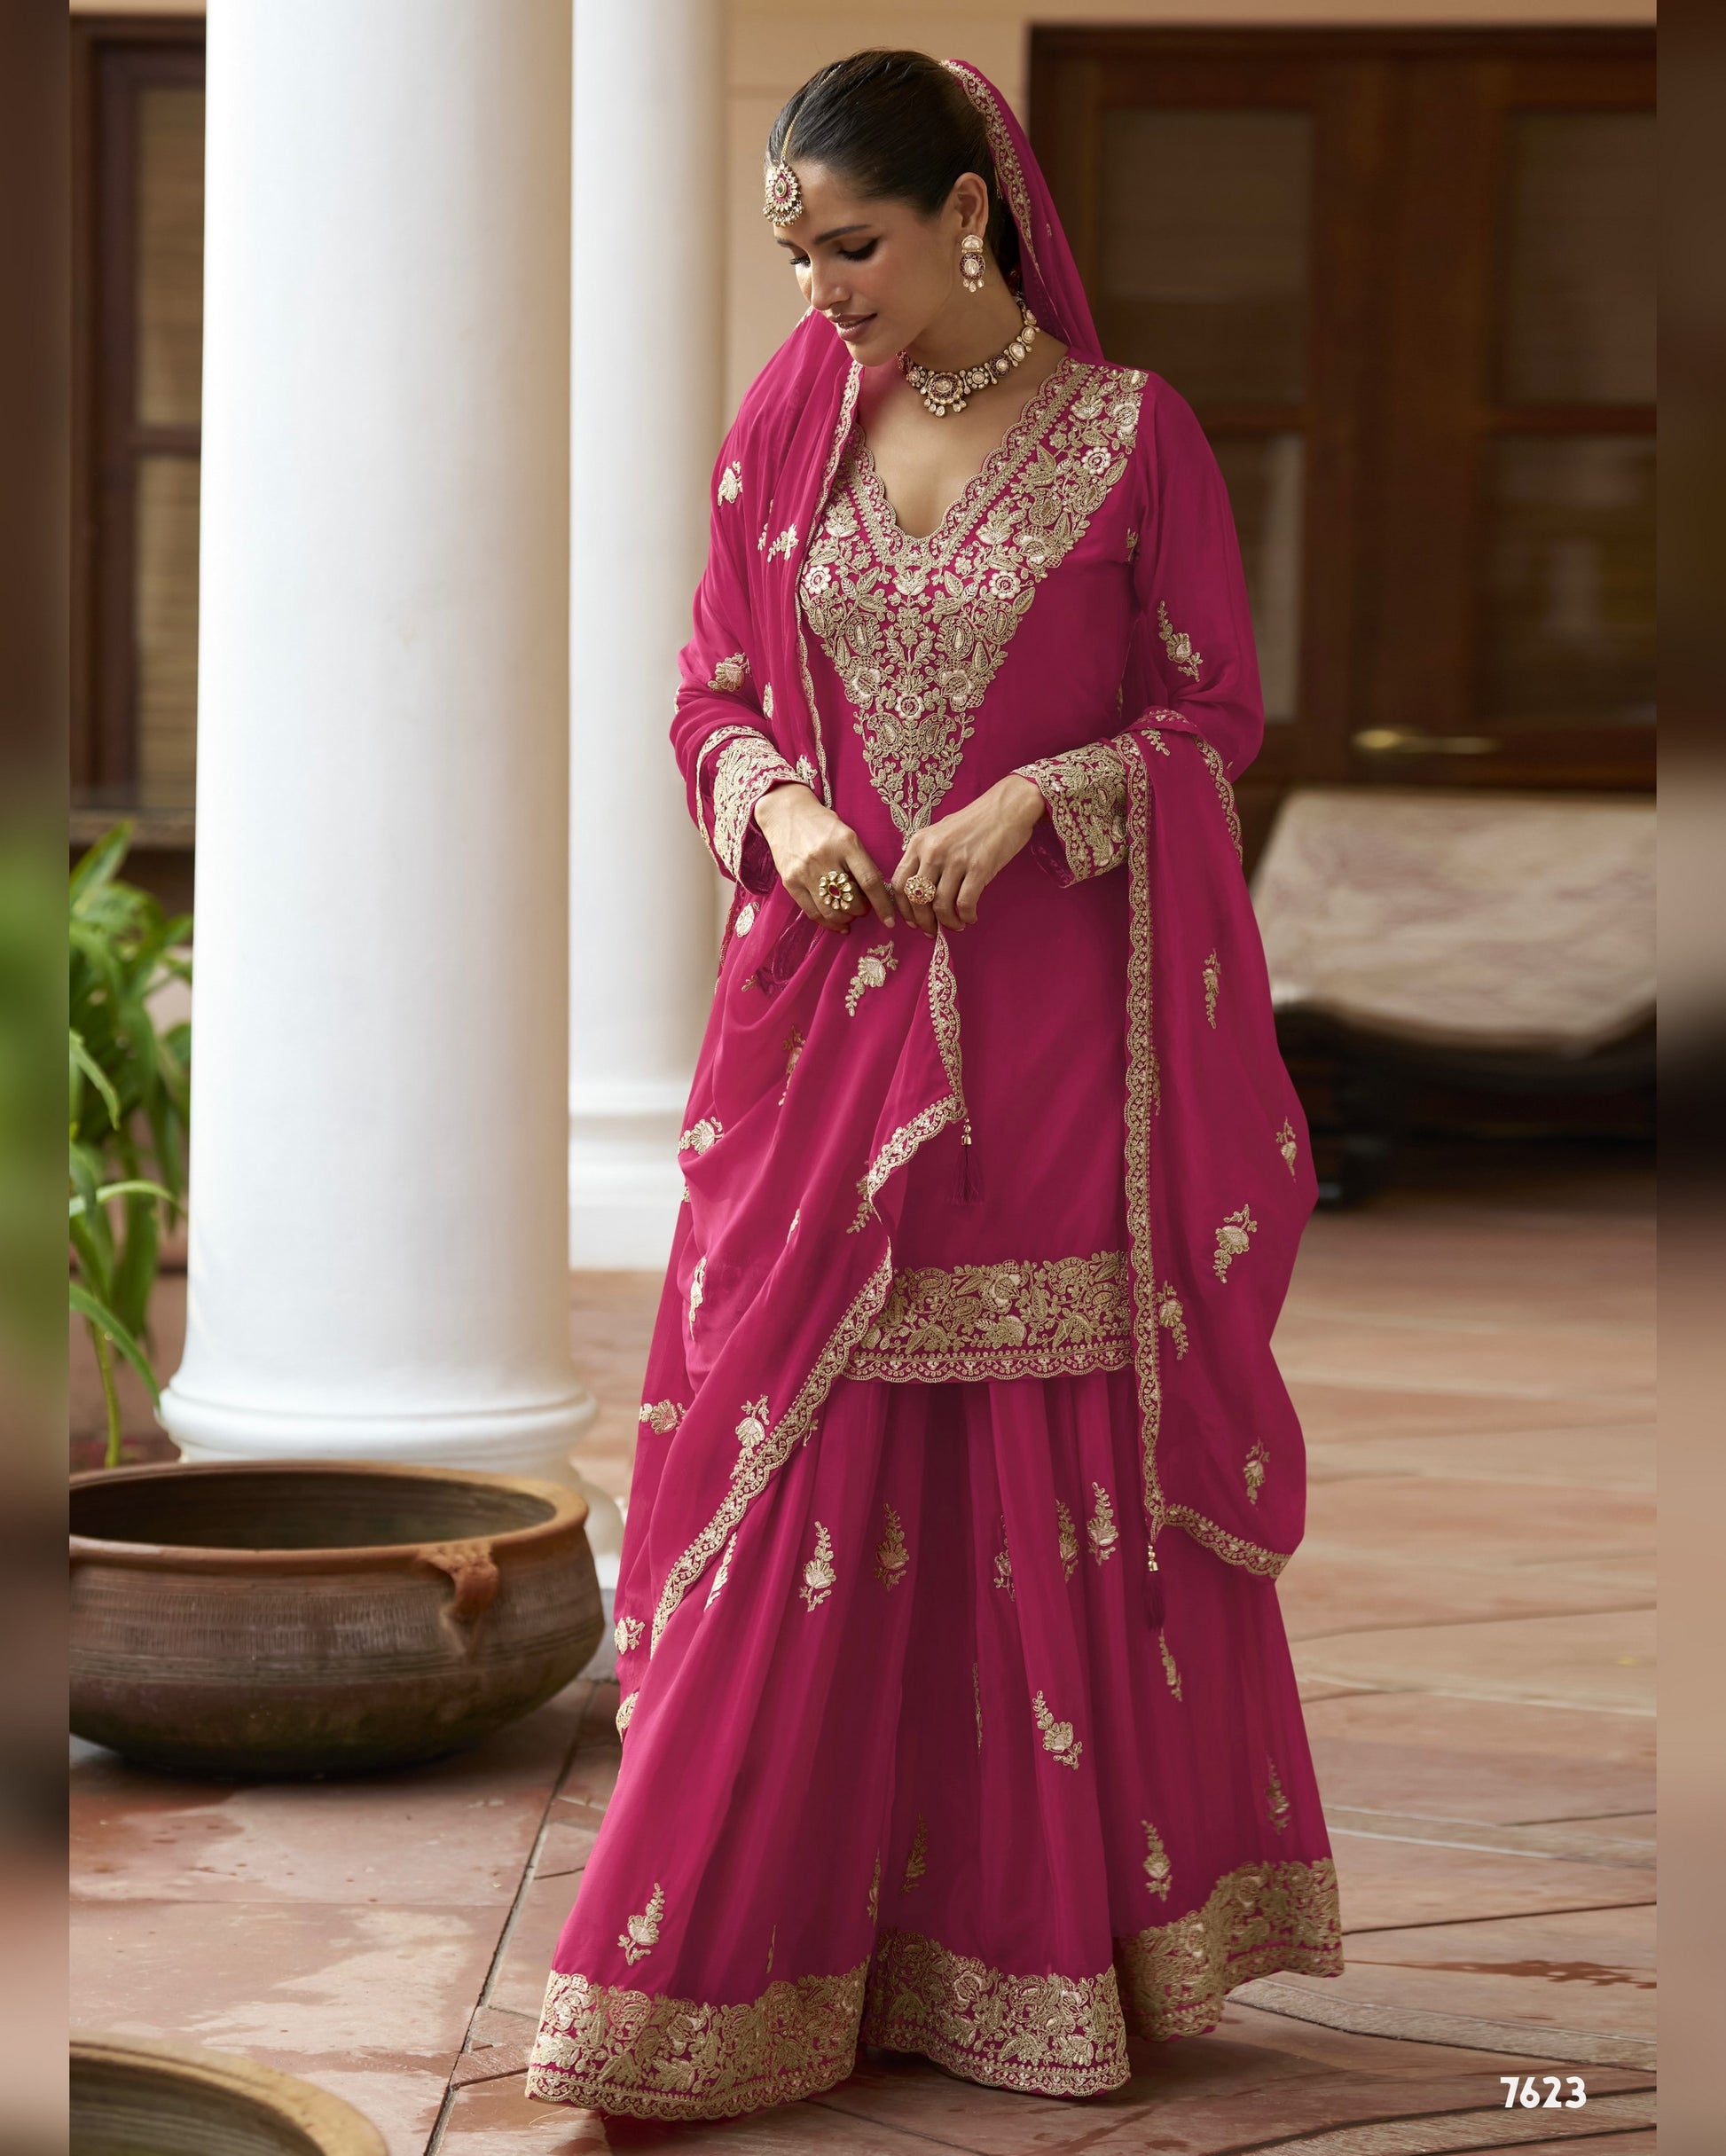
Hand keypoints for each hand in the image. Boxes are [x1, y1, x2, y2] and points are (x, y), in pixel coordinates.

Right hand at [753, 783, 896, 931]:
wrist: (785, 813)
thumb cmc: (822, 824)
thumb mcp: (847, 835)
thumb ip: (861, 861)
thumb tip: (877, 892)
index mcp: (846, 843)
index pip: (869, 881)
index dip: (882, 905)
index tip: (889, 920)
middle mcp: (825, 858)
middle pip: (850, 900)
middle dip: (861, 910)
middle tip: (863, 907)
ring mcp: (805, 872)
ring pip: (831, 911)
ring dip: (845, 918)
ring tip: (849, 914)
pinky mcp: (790, 882)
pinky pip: (812, 912)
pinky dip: (827, 922)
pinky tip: (837, 922)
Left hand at [891, 775, 1043, 933]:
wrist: (1008, 807)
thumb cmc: (975, 821)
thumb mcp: (941, 832)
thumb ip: (927, 856)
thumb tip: (921, 891)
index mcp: (919, 842)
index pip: (899, 882)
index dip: (903, 908)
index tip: (913, 921)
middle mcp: (933, 851)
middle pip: (917, 898)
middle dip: (924, 921)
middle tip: (933, 931)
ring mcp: (955, 859)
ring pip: (940, 905)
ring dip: (947, 922)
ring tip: (956, 925)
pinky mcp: (979, 868)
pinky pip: (965, 903)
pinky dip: (966, 916)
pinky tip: (970, 917)